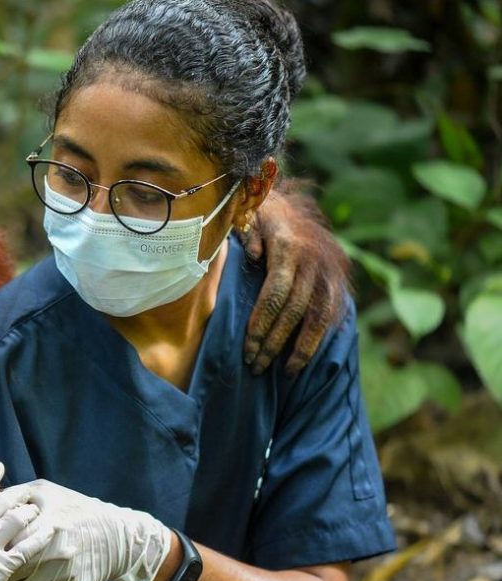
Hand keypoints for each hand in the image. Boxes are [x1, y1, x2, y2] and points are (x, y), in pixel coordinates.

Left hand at [1, 480, 170, 580]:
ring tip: (8, 573)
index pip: (8, 542)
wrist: (115, 537)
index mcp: (48, 525)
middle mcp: (55, 554)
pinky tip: (27, 580)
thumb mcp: (47, 491)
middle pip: (10, 570)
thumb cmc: (76, 509)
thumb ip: (17, 494)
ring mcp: (63, 576)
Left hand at [239, 184, 349, 375]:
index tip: (248, 348)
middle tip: (256, 366)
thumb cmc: (257, 217)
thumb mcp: (247, 217)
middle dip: (274, 341)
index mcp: (288, 245)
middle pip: (294, 309)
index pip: (275, 293)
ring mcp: (329, 270)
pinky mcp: (338, 278)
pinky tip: (305, 356)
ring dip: (302, 347)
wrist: (290, 204)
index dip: (262, 323)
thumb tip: (252, 256)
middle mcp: (312, 259)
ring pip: (318, 316)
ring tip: (287, 372)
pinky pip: (332, 314)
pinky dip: (319, 336)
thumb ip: (246, 235)